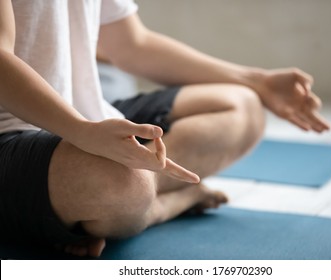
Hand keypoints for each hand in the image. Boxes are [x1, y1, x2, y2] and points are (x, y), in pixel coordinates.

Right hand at [72, 119, 199, 182]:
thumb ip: (142, 129)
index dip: (163, 148)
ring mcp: (137, 163)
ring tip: (191, 179)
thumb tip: (160, 133)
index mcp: (137, 157)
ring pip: (160, 169)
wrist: (89, 139)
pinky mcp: (135, 160)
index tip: (155, 134)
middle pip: (165, 170)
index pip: (160, 160)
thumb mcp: (123, 126)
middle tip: (197, 181)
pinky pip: (154, 166)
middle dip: (181, 174)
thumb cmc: (105, 130)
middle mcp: (139, 163)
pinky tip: (172, 168)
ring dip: (175, 171)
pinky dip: (166, 166)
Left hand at [250, 68, 330, 132]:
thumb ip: (305, 79)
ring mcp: (291, 110)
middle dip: (321, 122)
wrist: (263, 84)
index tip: (305, 93)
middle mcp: (298, 105)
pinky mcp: (283, 114)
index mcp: (303, 96)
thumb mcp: (295, 74)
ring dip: (314, 126)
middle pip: (313, 115)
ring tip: (322, 132)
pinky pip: (294, 121)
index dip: (314, 102)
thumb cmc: (278, 78)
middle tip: (329, 128)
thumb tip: (308, 90)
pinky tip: (308, 129)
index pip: (314, 103)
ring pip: (306, 120)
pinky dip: (301, 124)